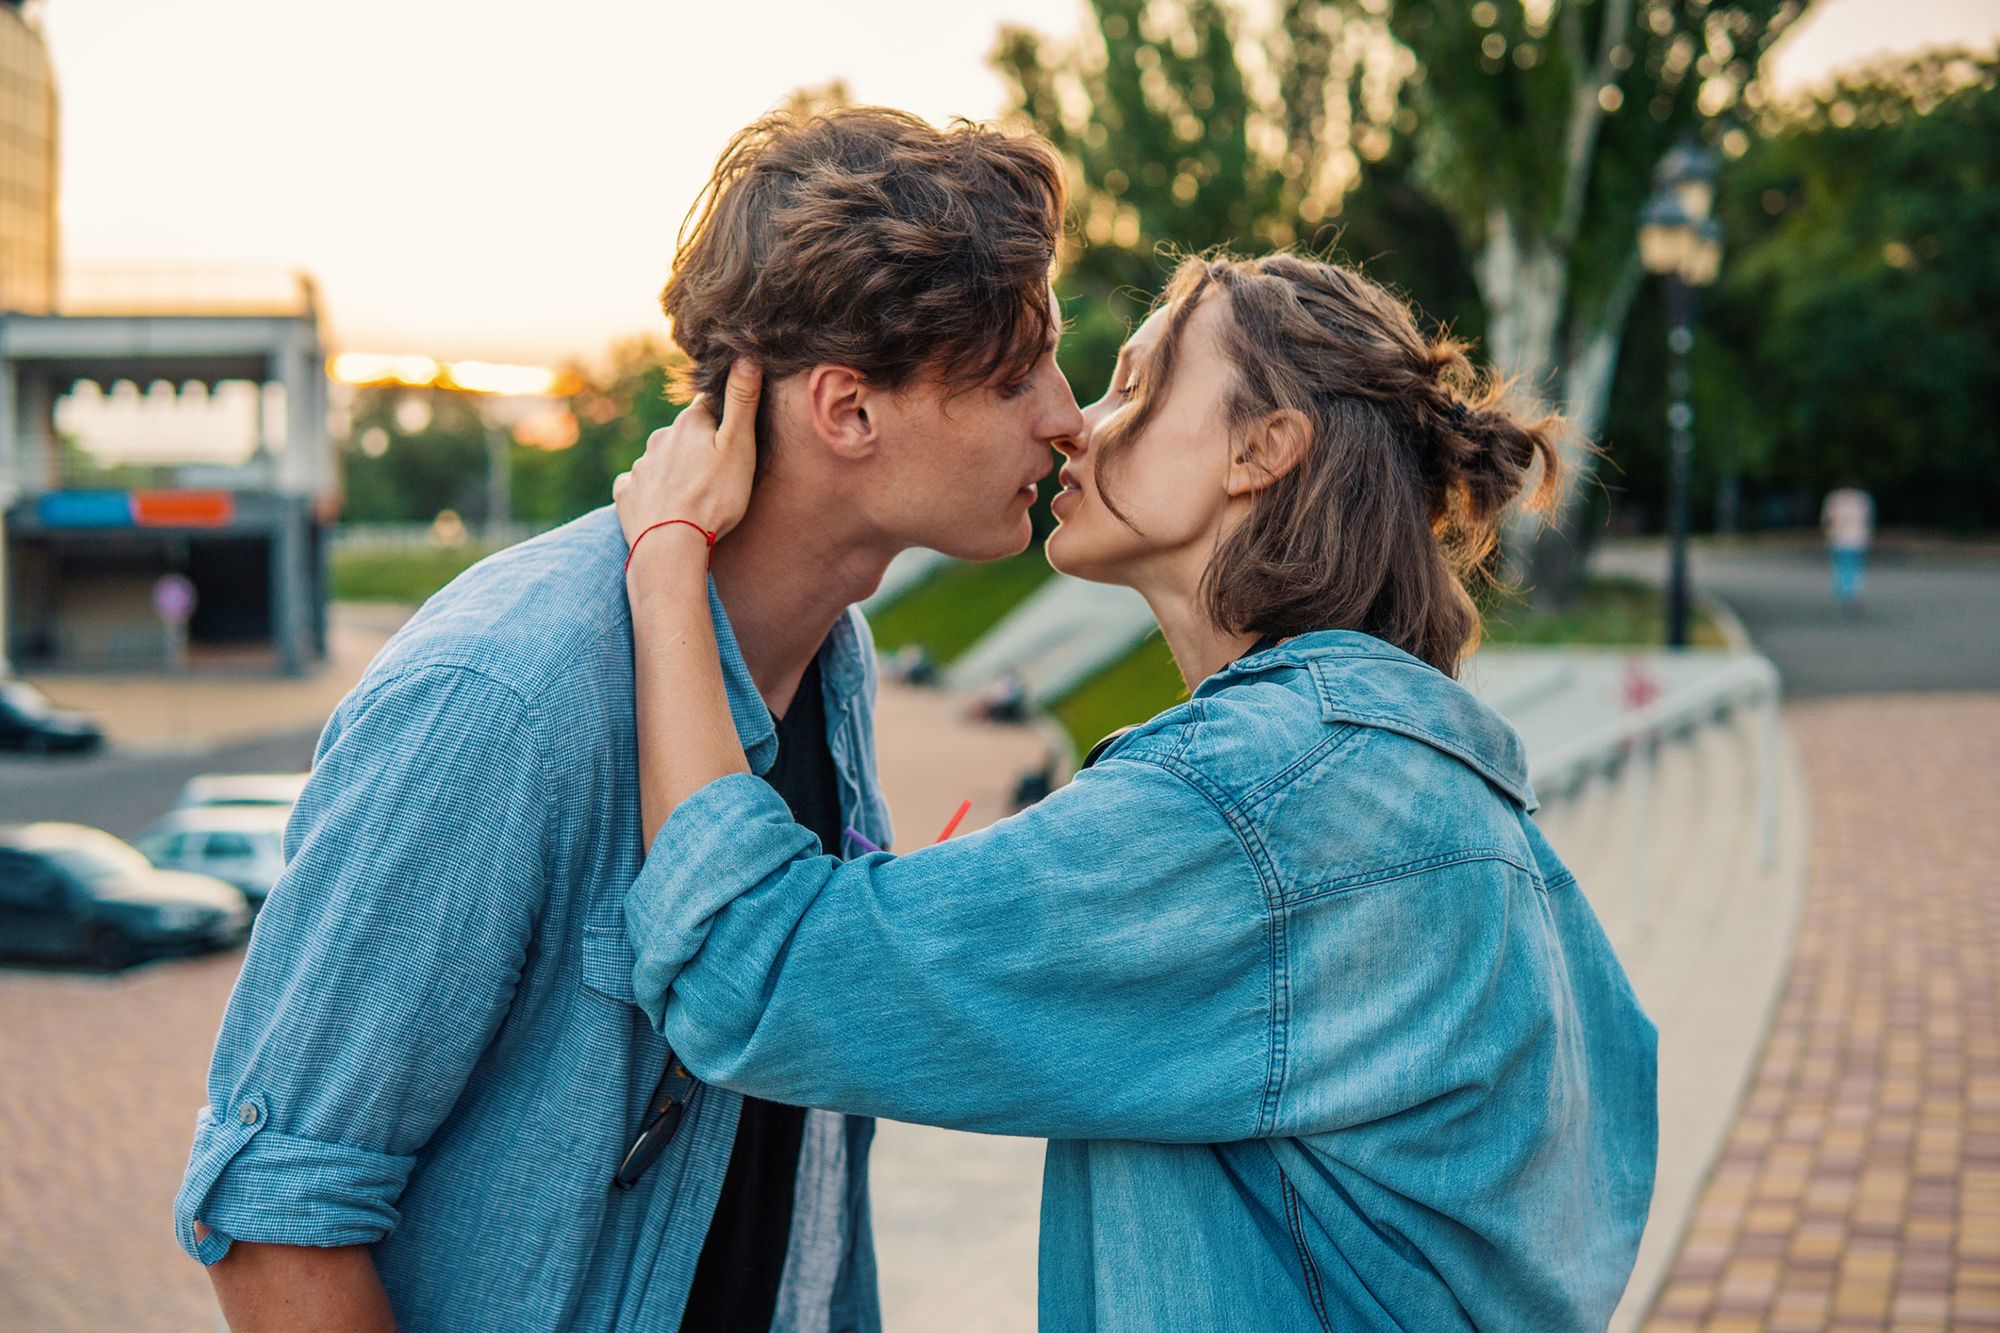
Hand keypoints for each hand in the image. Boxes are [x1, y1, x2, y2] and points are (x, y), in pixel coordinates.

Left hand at [613, 360, 761, 551]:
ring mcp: (640, 466)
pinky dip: (650, 492)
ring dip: (674, 471)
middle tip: (716, 474)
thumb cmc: (714, 498)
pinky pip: (639, 485)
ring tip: (692, 497)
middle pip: (683, 435)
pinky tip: (663, 507)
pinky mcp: (626, 492)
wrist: (670, 545)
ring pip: (661, 460)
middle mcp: (659, 438)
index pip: (707, 407)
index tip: (733, 436)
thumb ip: (741, 401)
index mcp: (688, 423)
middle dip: (696, 447)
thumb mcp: (738, 447)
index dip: (722, 419)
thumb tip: (746, 355)